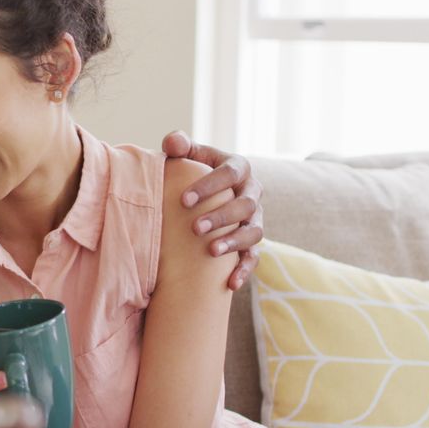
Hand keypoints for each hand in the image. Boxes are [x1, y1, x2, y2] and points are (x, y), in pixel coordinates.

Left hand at [162, 131, 262, 289]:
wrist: (203, 194)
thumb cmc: (191, 170)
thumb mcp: (186, 154)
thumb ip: (179, 144)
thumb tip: (173, 143)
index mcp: (239, 168)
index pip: (230, 173)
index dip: (210, 185)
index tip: (184, 200)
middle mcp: (252, 193)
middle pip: (246, 205)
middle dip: (222, 216)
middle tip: (195, 228)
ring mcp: (255, 219)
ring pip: (254, 232)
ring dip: (234, 242)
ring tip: (211, 252)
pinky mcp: (251, 242)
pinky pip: (255, 258)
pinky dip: (245, 270)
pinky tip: (230, 284)